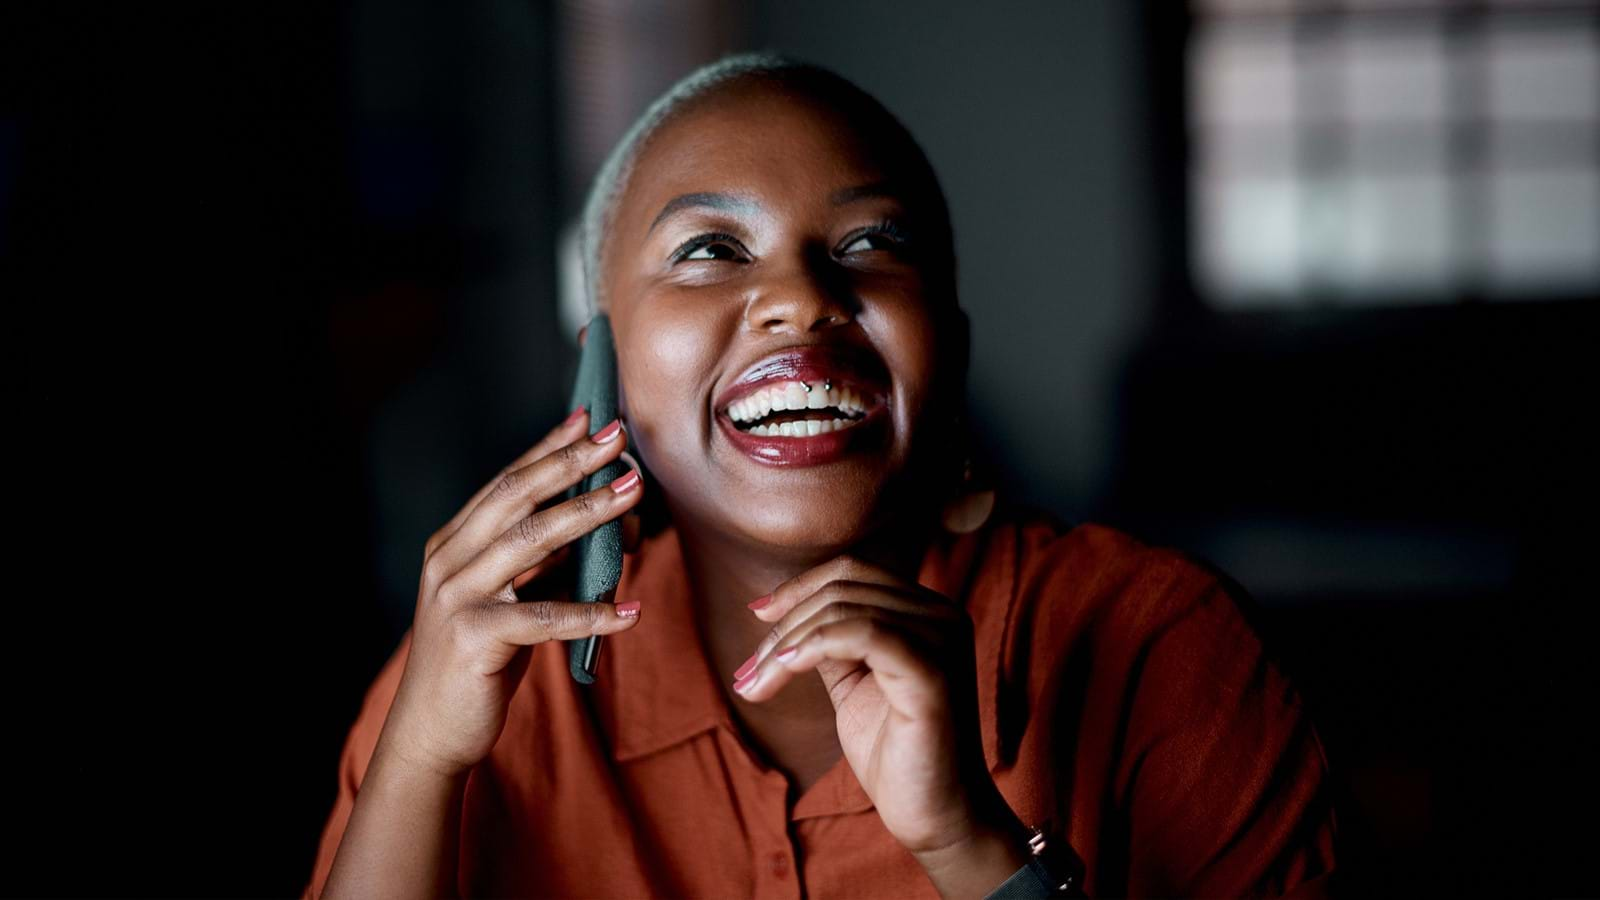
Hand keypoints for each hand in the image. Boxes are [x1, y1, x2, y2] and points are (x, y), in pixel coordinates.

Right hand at [377, 407, 645, 778]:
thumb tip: (601, 523)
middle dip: (571, 463)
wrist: (433, 731)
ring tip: (633, 495)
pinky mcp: (474, 638)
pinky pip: (543, 618)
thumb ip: (543, 563)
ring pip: (530, 541)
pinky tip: (630, 611)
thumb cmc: (480, 660)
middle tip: (618, 437)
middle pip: (517, 496)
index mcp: (455, 543)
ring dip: (587, 514)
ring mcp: (458, 596)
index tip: (590, 418)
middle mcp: (449, 560)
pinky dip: (590, 613)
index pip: (507, 481)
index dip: (549, 447)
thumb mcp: (511, 599)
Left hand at [731, 555, 1009, 858]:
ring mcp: (942, 639)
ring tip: (756, 682)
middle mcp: (942, 615)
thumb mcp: (854, 684)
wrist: (934, 816)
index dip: (798, 587)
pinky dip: (814, 646)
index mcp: (926, 612)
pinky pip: (863, 633)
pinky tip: (785, 669)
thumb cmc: (894, 753)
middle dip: (783, 624)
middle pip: (842, 587)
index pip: (852, 571)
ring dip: (787, 643)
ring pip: (844, 609)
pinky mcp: (933, 672)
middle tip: (748, 672)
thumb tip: (781, 613)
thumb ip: (832, 643)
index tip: (756, 615)